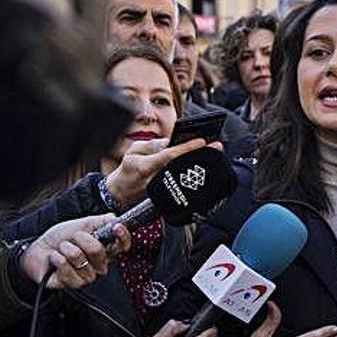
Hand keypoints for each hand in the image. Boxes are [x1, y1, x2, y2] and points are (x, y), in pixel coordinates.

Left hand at [20, 214, 131, 288]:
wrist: (38, 250)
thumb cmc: (60, 238)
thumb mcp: (81, 224)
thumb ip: (101, 221)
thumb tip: (115, 217)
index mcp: (105, 251)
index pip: (122, 246)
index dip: (122, 237)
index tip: (116, 227)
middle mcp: (99, 265)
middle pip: (98, 250)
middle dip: (81, 239)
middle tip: (74, 238)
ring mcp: (86, 276)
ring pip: (79, 258)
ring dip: (65, 249)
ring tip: (62, 250)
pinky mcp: (72, 284)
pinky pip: (65, 266)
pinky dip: (56, 258)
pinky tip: (55, 260)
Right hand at [105, 138, 221, 208]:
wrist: (120, 194)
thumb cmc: (128, 169)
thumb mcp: (134, 150)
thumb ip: (153, 144)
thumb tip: (172, 140)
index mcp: (145, 166)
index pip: (170, 155)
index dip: (186, 148)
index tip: (201, 140)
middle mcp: (156, 180)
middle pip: (183, 166)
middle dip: (200, 155)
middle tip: (216, 145)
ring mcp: (163, 190)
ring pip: (186, 176)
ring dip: (201, 165)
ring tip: (213, 153)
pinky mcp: (168, 196)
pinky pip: (184, 184)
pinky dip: (195, 175)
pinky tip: (205, 167)